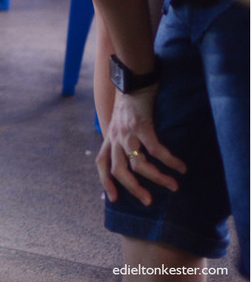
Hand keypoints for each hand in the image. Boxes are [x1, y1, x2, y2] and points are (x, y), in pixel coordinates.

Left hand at [96, 85, 185, 205]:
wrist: (134, 80)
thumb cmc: (130, 103)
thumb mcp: (121, 123)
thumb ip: (123, 139)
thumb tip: (133, 156)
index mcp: (109, 138)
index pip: (101, 163)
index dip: (105, 182)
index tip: (113, 199)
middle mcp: (115, 137)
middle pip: (118, 170)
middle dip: (133, 188)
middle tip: (148, 201)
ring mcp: (127, 132)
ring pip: (138, 164)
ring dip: (156, 178)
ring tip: (173, 186)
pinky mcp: (142, 126)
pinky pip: (156, 149)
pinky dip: (169, 161)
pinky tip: (181, 167)